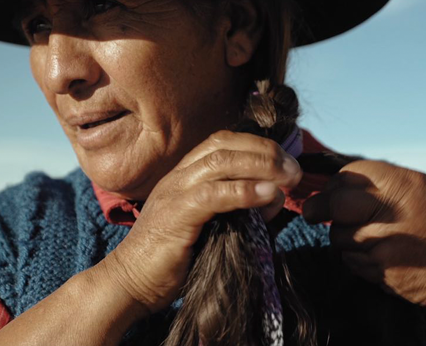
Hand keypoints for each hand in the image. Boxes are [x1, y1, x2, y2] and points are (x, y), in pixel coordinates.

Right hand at [102, 130, 302, 315]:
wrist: (131, 282)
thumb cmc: (173, 257)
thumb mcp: (213, 225)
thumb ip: (240, 207)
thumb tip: (275, 195)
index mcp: (186, 174)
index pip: (224, 142)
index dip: (258, 145)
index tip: (286, 161)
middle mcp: (180, 176)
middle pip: (225, 144)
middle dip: (265, 151)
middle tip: (294, 169)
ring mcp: (175, 192)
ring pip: (221, 161)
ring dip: (261, 164)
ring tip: (288, 177)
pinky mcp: (175, 214)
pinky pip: (213, 194)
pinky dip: (244, 191)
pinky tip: (267, 194)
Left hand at [302, 160, 425, 336]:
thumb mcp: (422, 188)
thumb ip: (382, 183)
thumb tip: (337, 182)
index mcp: (402, 184)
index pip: (347, 175)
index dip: (333, 185)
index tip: (331, 193)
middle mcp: (392, 211)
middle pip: (334, 204)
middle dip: (319, 209)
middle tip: (314, 214)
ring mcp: (385, 243)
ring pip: (338, 236)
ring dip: (342, 238)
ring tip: (367, 238)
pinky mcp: (382, 271)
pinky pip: (349, 261)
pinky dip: (354, 259)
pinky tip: (376, 256)